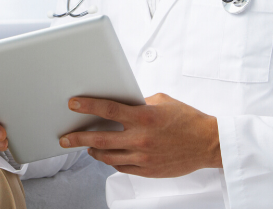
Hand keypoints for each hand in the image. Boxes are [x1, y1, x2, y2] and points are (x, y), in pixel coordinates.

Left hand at [59, 93, 220, 177]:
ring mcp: (143, 157)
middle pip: (100, 139)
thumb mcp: (161, 101)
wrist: (207, 143)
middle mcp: (141, 138)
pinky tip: (106, 156)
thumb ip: (138, 103)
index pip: (108, 110)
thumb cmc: (186, 119)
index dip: (88, 106)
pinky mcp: (148, 171)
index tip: (73, 104)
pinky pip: (121, 167)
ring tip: (85, 147)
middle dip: (78, 138)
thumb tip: (119, 103)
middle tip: (65, 137)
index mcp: (144, 117)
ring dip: (93, 151)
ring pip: (108, 156)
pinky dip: (111, 161)